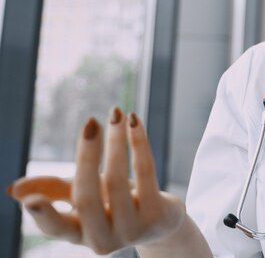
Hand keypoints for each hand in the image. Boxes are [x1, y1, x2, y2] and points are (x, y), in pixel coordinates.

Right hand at [7, 108, 185, 254]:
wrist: (162, 223)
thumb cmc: (115, 204)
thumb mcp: (85, 197)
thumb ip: (52, 190)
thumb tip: (14, 189)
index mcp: (79, 234)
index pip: (56, 228)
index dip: (43, 215)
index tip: (31, 201)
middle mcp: (103, 238)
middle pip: (87, 198)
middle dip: (87, 157)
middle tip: (90, 123)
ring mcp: (132, 230)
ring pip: (118, 181)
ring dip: (116, 142)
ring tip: (116, 114)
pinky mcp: (157, 216)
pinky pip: (146, 173)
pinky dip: (139, 144)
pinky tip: (134, 122)